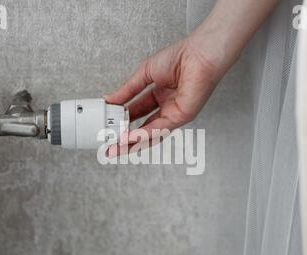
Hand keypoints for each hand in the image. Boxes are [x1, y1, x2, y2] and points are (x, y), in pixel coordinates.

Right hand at [104, 34, 228, 156]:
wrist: (198, 53)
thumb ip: (127, 90)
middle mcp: (167, 108)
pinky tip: (129, 138)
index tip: (108, 127)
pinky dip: (143, 134)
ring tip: (115, 149)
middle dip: (125, 140)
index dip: (122, 121)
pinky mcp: (182, 117)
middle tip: (110, 146)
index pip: (136, 113)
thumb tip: (110, 100)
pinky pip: (159, 129)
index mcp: (159, 96)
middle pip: (143, 129)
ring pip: (150, 134)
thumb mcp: (144, 74)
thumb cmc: (180, 57)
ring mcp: (174, 114)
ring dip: (132, 143)